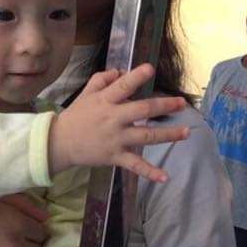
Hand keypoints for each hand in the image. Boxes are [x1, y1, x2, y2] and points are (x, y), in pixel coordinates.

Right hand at [48, 64, 188, 179]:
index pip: (122, 86)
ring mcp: (115, 139)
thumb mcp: (86, 94)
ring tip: (186, 132)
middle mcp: (113, 119)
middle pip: (142, 110)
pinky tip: (165, 177)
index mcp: (105, 101)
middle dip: (163, 106)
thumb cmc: (76, 116)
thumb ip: (102, 79)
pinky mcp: (115, 156)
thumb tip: (120, 71)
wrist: (59, 143)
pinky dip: (149, 172)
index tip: (150, 69)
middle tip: (181, 103)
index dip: (136, 77)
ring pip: (145, 136)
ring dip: (168, 135)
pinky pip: (135, 165)